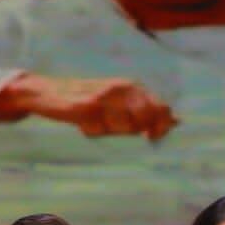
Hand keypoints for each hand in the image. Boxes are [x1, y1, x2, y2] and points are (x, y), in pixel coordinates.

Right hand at [0, 73, 177, 140]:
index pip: (160, 107)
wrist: (49, 92)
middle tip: (112, 126)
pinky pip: (100, 129)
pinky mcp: (86, 107)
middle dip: (135, 130)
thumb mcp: (117, 102)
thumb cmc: (86, 101)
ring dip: (110, 131)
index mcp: (131, 86)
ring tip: (95, 123)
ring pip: (124, 127)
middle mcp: (120, 88)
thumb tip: (176, 122)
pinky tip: (84, 124)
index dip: (161, 125)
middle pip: (144, 119)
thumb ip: (143, 110)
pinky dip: (94, 131)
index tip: (152, 137)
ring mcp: (103, 97)